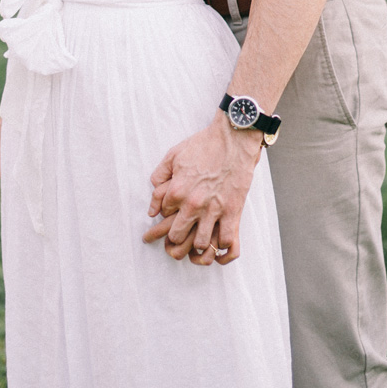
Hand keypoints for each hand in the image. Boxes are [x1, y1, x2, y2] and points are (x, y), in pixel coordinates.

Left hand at [143, 112, 260, 263]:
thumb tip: (153, 205)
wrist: (233, 138)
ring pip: (200, 244)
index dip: (166, 215)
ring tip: (197, 243)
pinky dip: (221, 249)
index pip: (163, 215)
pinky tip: (218, 247)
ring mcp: (213, 210)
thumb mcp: (174, 155)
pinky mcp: (232, 212)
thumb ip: (159, 177)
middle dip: (175, 239)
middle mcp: (193, 204)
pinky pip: (225, 242)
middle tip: (179, 238)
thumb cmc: (204, 144)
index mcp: (176, 190)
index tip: (172, 214)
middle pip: (176, 237)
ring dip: (197, 246)